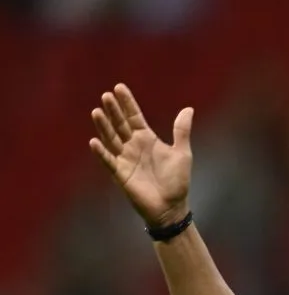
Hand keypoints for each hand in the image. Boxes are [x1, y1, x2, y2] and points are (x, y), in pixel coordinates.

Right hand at [89, 84, 193, 228]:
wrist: (172, 207)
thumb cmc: (177, 181)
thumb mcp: (183, 153)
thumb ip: (181, 131)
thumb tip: (188, 109)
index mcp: (147, 139)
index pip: (134, 116)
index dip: (127, 103)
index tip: (119, 87)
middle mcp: (133, 146)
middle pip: (120, 124)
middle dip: (113, 110)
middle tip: (106, 95)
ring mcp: (125, 159)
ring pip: (111, 139)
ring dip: (104, 126)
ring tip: (97, 111)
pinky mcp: (120, 174)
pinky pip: (109, 161)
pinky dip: (101, 152)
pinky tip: (94, 142)